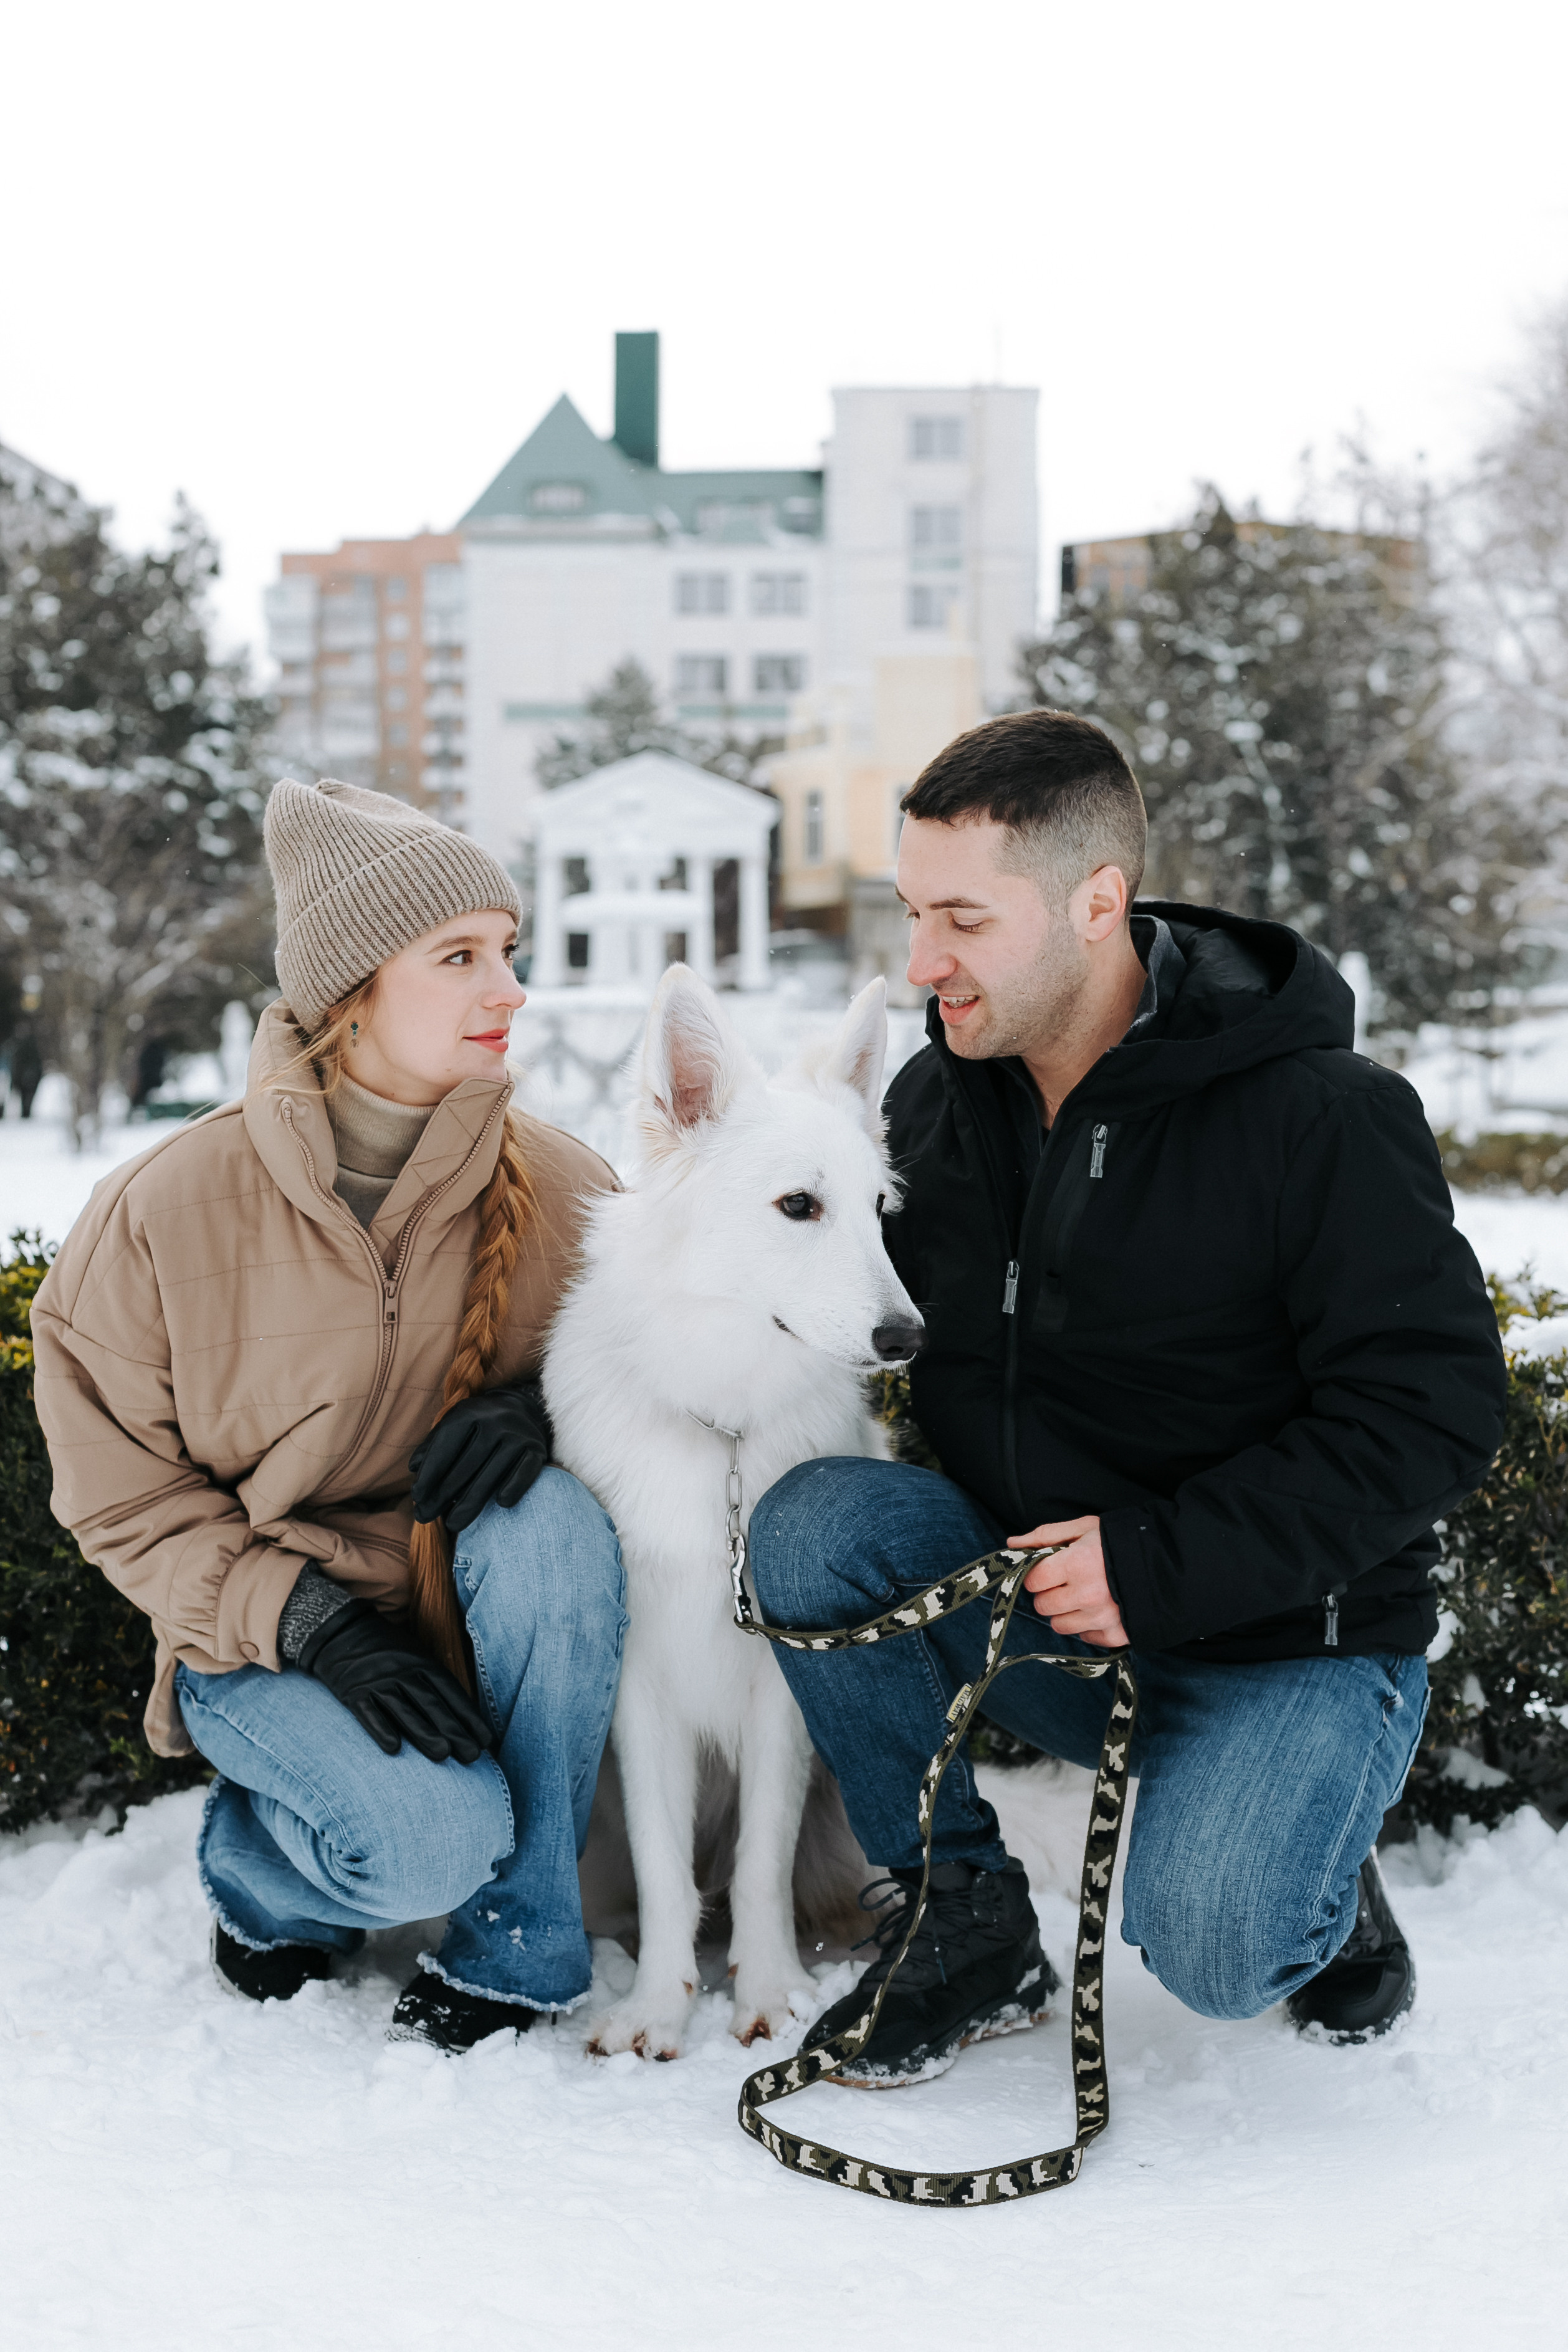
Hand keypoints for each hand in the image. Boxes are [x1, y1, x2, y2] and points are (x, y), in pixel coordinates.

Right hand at [298, 1600, 494, 1763]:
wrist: (341, 1633)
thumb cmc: (388, 1652)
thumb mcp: (416, 1656)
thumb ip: (436, 1682)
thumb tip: (465, 1716)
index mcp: (423, 1663)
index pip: (451, 1692)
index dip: (469, 1716)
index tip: (485, 1740)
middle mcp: (403, 1672)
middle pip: (432, 1704)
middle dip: (454, 1730)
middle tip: (471, 1755)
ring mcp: (378, 1682)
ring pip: (404, 1711)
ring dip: (424, 1733)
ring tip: (443, 1754)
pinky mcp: (354, 1693)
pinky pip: (369, 1713)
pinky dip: (381, 1729)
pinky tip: (393, 1749)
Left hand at [409, 1382, 550, 1533]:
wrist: (525, 1409)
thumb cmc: (479, 1425)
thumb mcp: (454, 1424)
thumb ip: (433, 1445)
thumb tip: (414, 1468)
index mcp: (469, 1412)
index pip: (445, 1447)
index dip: (429, 1475)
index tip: (417, 1497)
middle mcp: (495, 1421)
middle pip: (464, 1467)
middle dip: (442, 1496)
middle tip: (425, 1517)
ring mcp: (518, 1435)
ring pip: (490, 1477)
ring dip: (470, 1505)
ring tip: (452, 1524)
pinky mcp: (537, 1450)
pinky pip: (523, 1476)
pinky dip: (511, 1490)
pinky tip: (499, 1504)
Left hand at [1007, 1515, 1127, 1649]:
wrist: (1167, 1562)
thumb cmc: (1121, 1541)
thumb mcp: (1084, 1528)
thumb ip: (1045, 1535)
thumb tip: (1012, 1544)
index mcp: (1078, 1564)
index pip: (1034, 1581)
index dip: (1037, 1574)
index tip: (1048, 1569)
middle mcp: (1088, 1595)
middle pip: (1043, 1606)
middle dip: (1048, 1593)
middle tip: (1066, 1582)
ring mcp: (1103, 1618)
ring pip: (1060, 1626)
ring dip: (1065, 1612)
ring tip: (1082, 1595)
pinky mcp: (1116, 1635)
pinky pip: (1085, 1638)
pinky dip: (1087, 1626)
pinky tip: (1100, 1608)